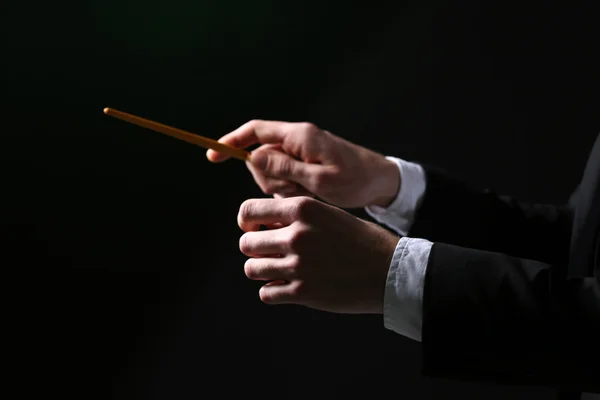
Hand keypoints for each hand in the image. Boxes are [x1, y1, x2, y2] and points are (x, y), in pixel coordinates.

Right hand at [207, 120, 399, 207]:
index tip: (212, 155)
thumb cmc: (355, 180)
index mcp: (300, 136)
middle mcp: (297, 140)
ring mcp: (300, 152)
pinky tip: (309, 195)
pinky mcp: (305, 164)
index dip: (231, 141)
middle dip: (268, 178)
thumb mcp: (319, 180)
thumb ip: (285, 168)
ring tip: (309, 193)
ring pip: (271, 171)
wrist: (380, 183)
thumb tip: (252, 156)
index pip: (256, 130)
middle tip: (294, 191)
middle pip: (260, 156)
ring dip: (282, 188)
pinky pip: (284, 178)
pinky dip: (291, 190)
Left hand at [237, 196, 399, 313]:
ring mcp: (298, 265)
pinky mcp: (303, 292)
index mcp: (303, 209)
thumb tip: (267, 219)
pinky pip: (266, 293)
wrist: (390, 271)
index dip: (246, 221)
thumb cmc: (361, 240)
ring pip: (252, 269)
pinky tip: (287, 287)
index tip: (254, 229)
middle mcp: (297, 235)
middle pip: (246, 244)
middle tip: (270, 253)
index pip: (249, 211)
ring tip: (277, 270)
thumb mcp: (330, 214)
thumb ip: (298, 215)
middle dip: (255, 249)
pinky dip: (273, 291)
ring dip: (261, 270)